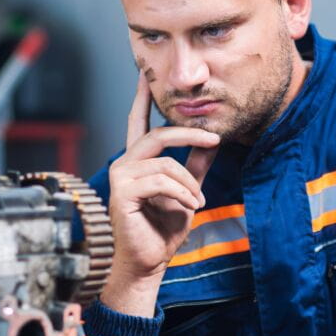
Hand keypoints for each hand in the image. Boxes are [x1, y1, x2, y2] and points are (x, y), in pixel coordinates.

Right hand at [100, 74, 218, 316]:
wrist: (150, 261)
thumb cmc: (163, 230)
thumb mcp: (187, 192)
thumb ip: (195, 166)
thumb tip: (211, 141)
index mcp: (137, 162)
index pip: (138, 122)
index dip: (142, 98)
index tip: (145, 74)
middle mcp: (125, 164)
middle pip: (158, 134)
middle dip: (188, 133)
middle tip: (215, 138)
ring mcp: (120, 177)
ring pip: (164, 162)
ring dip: (189, 182)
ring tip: (198, 200)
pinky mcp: (121, 192)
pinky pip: (160, 181)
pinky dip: (182, 193)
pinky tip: (190, 206)